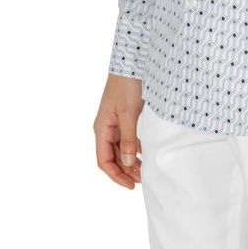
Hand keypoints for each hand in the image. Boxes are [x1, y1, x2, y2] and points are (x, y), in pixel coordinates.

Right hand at [94, 73, 144, 188]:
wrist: (131, 63)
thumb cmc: (126, 86)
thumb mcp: (129, 114)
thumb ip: (129, 139)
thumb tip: (129, 163)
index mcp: (102, 129)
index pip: (104, 161)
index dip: (116, 176)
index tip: (130, 185)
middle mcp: (106, 128)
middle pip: (112, 157)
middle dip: (125, 171)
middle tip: (143, 179)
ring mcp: (114, 123)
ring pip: (120, 149)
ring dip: (131, 161)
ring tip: (146, 169)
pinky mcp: (124, 117)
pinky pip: (126, 139)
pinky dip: (135, 148)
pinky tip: (145, 152)